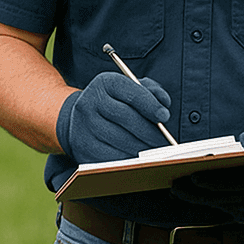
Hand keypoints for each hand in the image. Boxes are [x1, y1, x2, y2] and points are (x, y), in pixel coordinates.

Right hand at [57, 71, 171, 164]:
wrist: (77, 120)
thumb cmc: (112, 104)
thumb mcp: (128, 89)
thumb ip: (150, 91)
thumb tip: (164, 103)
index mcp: (104, 83)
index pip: (131, 92)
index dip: (150, 105)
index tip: (164, 116)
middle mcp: (90, 102)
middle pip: (127, 118)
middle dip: (151, 131)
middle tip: (166, 141)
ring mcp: (83, 126)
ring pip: (121, 140)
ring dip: (143, 149)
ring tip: (157, 152)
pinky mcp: (83, 148)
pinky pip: (112, 157)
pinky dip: (129, 160)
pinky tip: (139, 160)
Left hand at [171, 126, 243, 223]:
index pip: (237, 182)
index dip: (214, 181)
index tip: (192, 176)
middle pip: (226, 197)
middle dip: (198, 193)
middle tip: (175, 185)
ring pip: (224, 207)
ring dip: (200, 200)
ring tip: (179, 190)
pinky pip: (228, 212)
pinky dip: (211, 204)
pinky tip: (193, 196)